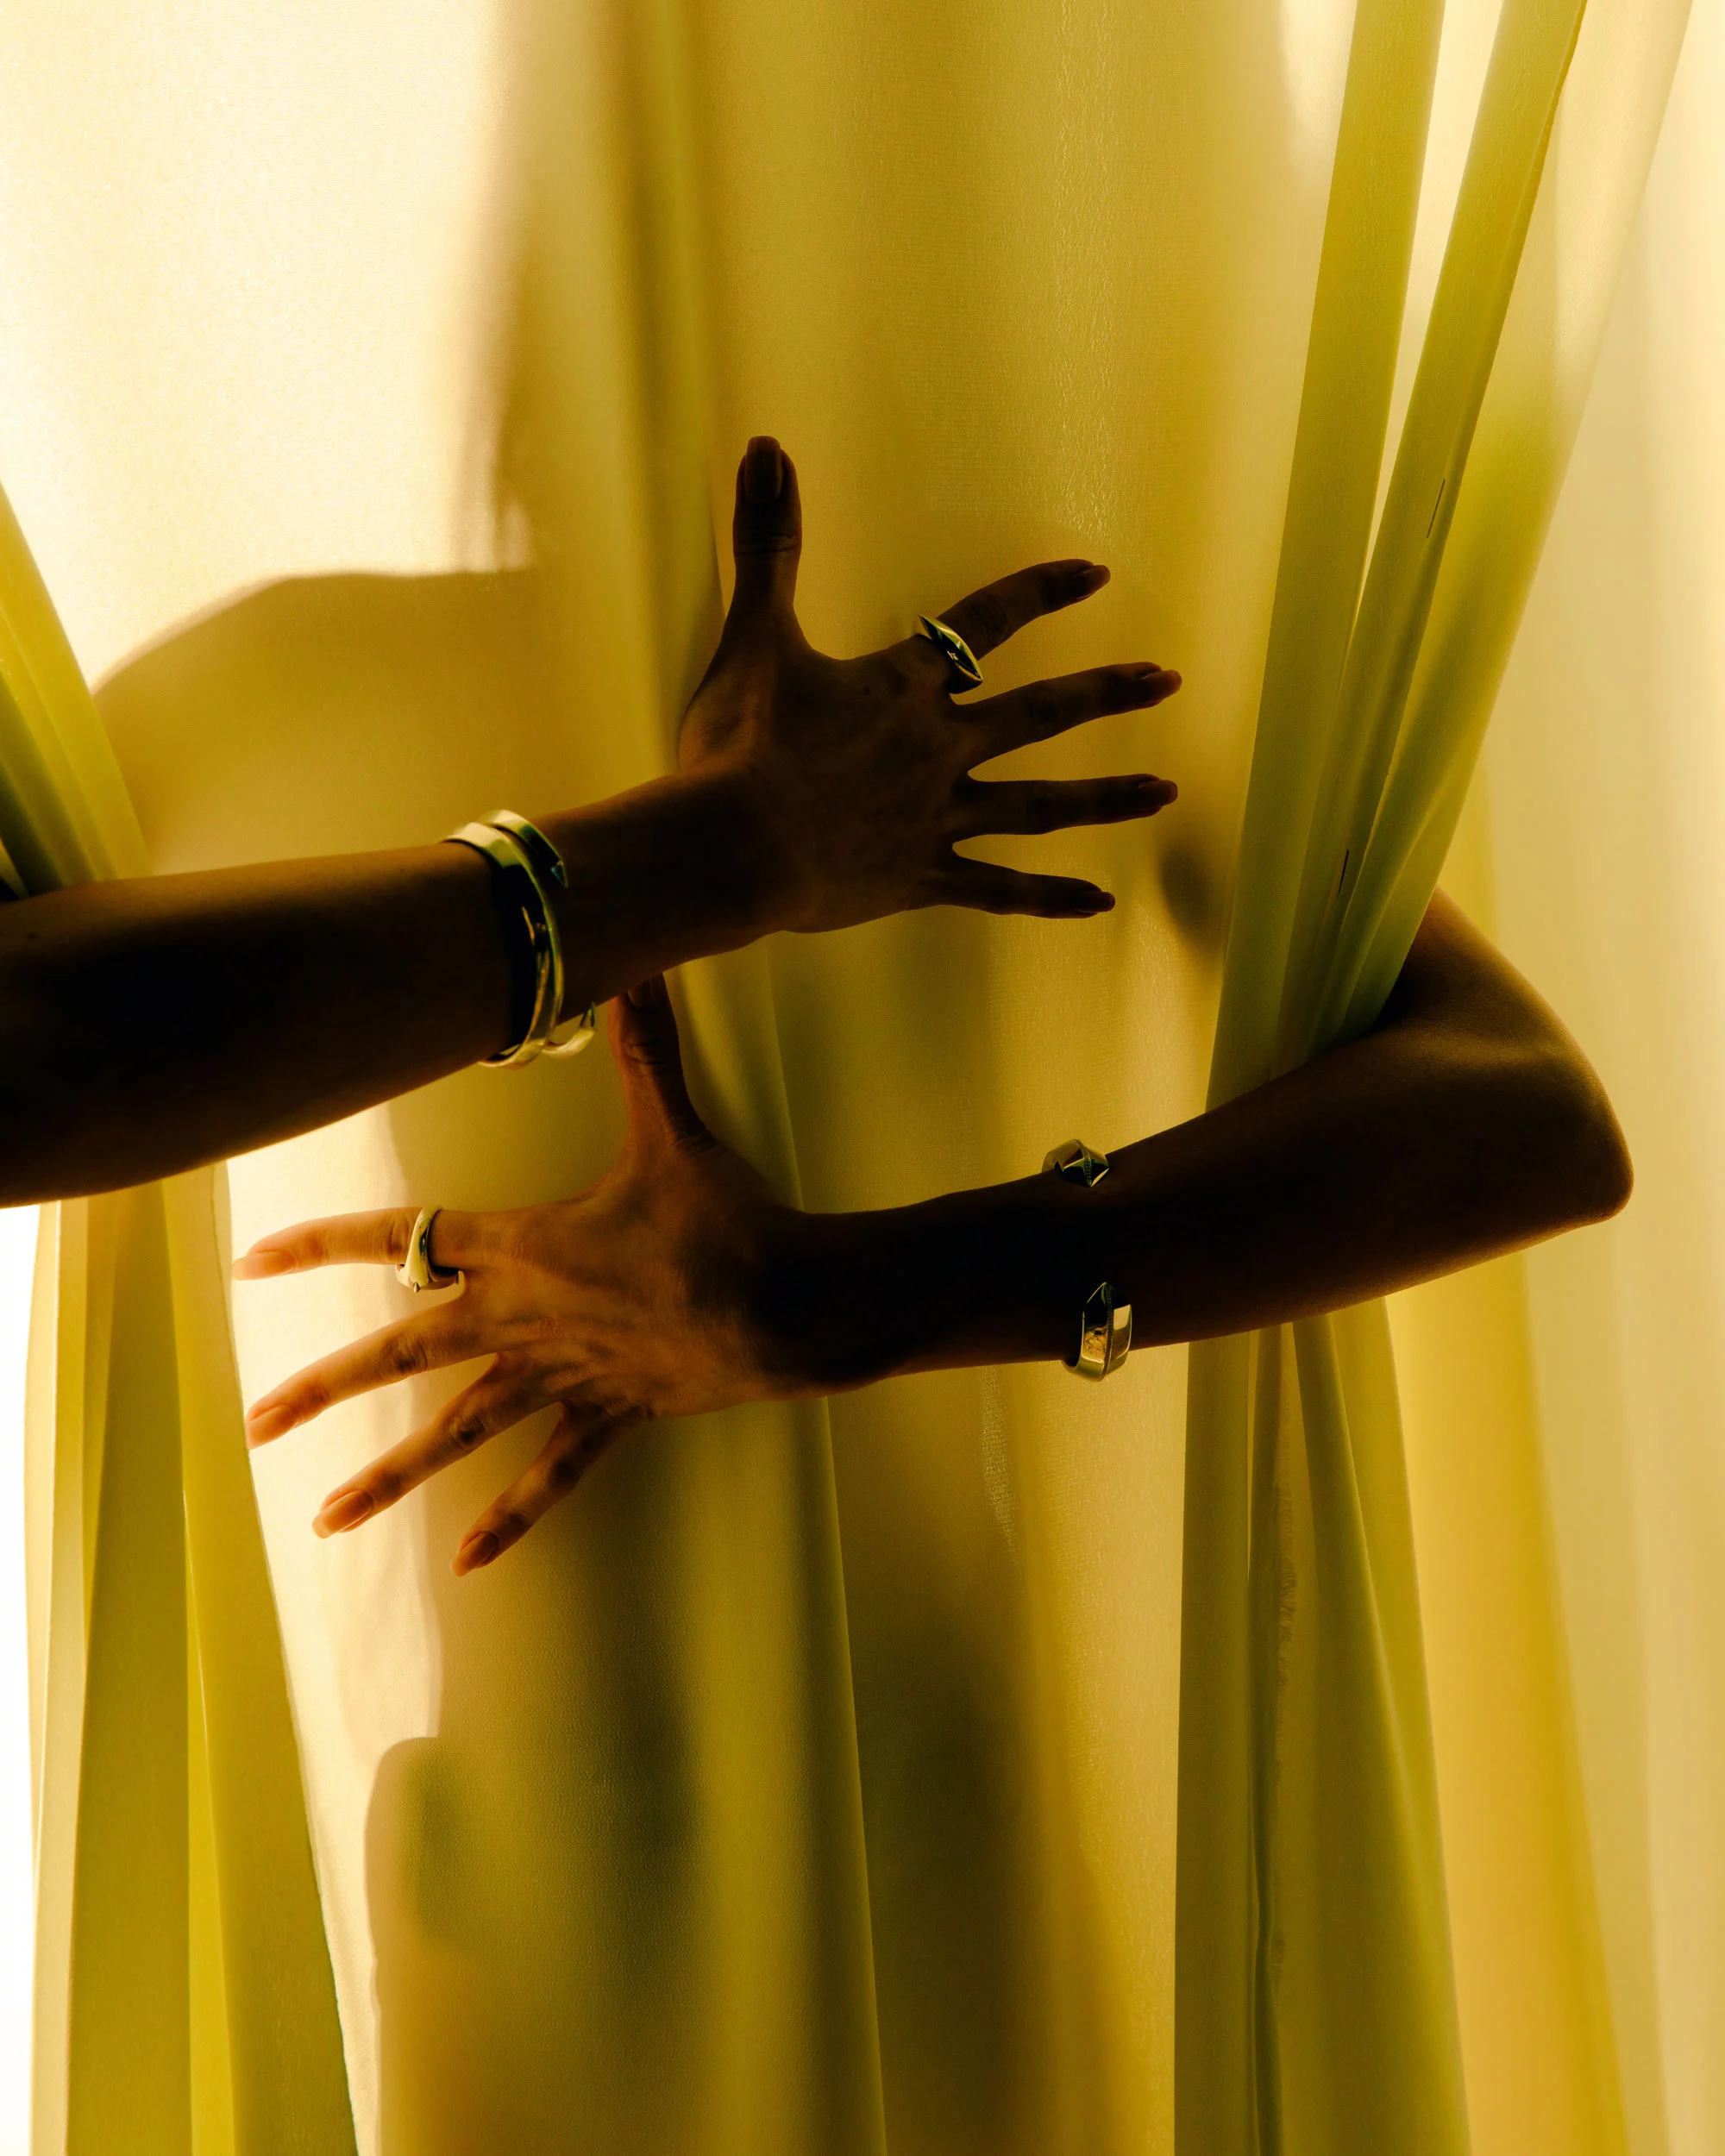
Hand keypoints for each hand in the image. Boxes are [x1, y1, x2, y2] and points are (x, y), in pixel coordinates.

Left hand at [236, 978, 811, 1574]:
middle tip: (254, 1425)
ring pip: (458, 1430)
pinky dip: (511, 1515)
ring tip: (326, 1520)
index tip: (250, 1261)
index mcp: (521, 1245)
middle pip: (402, 1353)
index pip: (401, 1237)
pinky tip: (467, 1561)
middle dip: (323, 1386)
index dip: (320, 1244)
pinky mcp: (610, 1416)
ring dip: (391, 1477)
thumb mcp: (673, 1129)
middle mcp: (522, 1317)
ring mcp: (561, 1376)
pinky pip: (551, 1474)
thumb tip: (637, 963)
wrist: (788, 1306)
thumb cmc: (721, 1217)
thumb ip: (645, 1049)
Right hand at [681, 435, 1181, 927]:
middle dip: (1108, 693)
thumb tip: (767, 448)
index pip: (984, 623)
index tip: (1096, 573)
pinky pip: (1000, 891)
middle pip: (1040, 715)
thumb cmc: (739, 743)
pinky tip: (1100, 902)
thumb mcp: (754, 634)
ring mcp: (936, 819)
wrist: (733, 847)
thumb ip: (768, 543)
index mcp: (904, 686)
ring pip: (1040, 806)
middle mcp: (938, 749)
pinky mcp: (920, 879)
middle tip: (1170, 681)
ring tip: (1164, 791)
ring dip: (1106, 796)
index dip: (1040, 593)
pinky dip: (1050, 898)